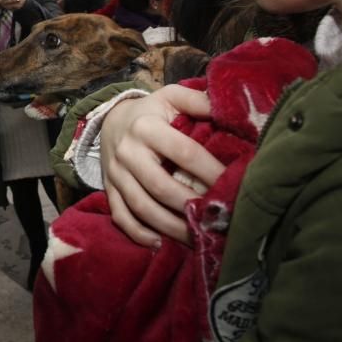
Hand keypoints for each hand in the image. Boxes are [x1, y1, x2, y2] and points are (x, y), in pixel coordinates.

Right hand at [99, 85, 224, 246]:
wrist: (110, 120)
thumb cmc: (151, 112)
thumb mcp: (171, 97)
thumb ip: (199, 101)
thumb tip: (234, 110)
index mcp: (146, 127)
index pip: (184, 152)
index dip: (210, 171)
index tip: (233, 186)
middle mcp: (127, 152)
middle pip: (161, 186)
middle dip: (191, 206)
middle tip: (217, 219)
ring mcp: (115, 173)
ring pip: (141, 207)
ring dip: (171, 226)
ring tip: (197, 237)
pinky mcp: (108, 189)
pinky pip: (121, 216)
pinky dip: (139, 234)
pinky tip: (160, 243)